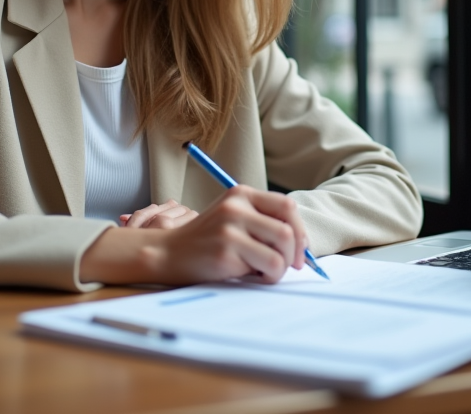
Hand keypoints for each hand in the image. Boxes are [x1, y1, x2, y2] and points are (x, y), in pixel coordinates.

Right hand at [80, 186, 309, 285]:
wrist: (168, 254)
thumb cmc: (206, 241)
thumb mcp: (233, 219)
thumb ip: (262, 223)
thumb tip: (302, 245)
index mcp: (240, 194)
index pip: (287, 205)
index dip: (299, 229)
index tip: (298, 249)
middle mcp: (236, 206)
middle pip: (288, 228)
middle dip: (294, 253)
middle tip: (288, 266)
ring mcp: (230, 228)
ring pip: (282, 249)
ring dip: (282, 267)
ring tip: (266, 272)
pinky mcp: (226, 251)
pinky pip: (268, 266)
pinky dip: (269, 276)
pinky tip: (253, 276)